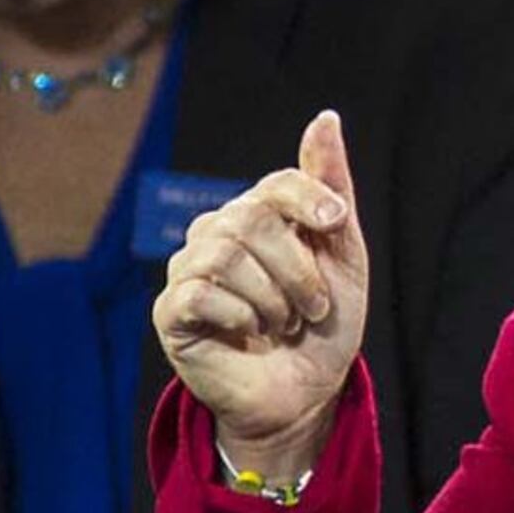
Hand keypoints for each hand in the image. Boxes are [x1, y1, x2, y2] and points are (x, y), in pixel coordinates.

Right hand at [153, 110, 370, 476]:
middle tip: (311, 308)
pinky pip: (199, 293)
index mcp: (259, 215)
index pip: (275, 182)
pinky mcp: (171, 312)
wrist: (305, 395)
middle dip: (297, 268)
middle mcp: (216, 233)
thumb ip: (330, 188)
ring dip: (273, 299)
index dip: (307, 197)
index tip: (335, 223)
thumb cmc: (323, 326)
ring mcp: (188, 271)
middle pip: (251, 218)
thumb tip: (325, 117)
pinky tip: (249, 334)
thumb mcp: (343, 255)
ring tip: (283, 325)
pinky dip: (240, 317)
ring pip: (227, 255)